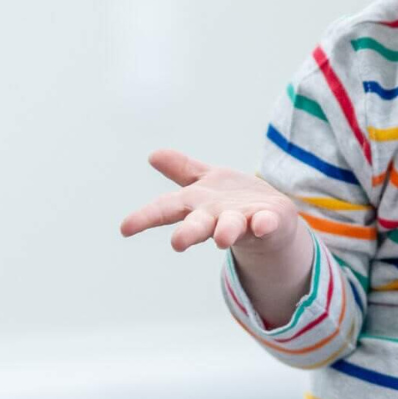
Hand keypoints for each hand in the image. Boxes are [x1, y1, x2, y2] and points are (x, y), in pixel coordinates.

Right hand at [119, 149, 300, 254]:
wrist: (273, 221)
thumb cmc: (231, 202)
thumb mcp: (205, 182)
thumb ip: (182, 170)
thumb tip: (153, 155)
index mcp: (197, 205)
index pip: (166, 209)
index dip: (146, 217)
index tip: (125, 228)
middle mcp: (216, 217)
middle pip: (198, 225)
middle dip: (188, 232)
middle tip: (177, 243)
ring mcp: (243, 221)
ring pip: (231, 227)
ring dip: (226, 230)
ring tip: (222, 238)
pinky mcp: (268, 221)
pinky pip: (266, 223)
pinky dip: (264, 224)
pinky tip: (263, 223)